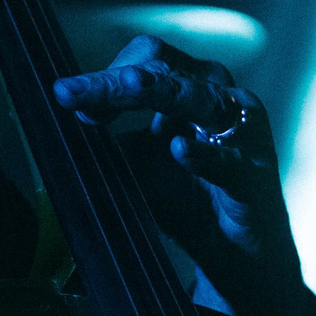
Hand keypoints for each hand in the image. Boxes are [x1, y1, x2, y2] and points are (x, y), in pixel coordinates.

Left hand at [51, 36, 315, 315]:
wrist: (232, 257)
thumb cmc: (184, 199)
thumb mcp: (133, 164)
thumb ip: (105, 139)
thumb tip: (59, 119)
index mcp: (188, 85)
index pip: (144, 59)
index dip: (104, 74)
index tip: (64, 97)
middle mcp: (218, 95)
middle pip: (163, 68)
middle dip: (114, 79)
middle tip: (70, 93)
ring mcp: (243, 131)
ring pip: (199, 97)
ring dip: (158, 91)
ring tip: (125, 89)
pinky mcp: (256, 173)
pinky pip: (229, 157)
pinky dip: (204, 153)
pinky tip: (180, 150)